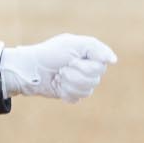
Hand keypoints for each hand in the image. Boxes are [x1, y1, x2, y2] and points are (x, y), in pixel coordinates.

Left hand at [0, 34, 116, 103]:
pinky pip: (77, 97)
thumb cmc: (50, 54)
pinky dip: (65, 91)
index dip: (86, 66)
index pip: (101, 65)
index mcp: (89, 54)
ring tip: (58, 76)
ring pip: (87, 90)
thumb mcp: (73, 44)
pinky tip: (57, 85)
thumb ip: (96, 48)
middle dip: (75, 75)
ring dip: (69, 83)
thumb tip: (114, 60)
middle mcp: (87, 68)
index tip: (71, 60)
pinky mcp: (71, 93)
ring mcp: (79, 81)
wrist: (29, 70)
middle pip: (95, 79)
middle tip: (62, 68)